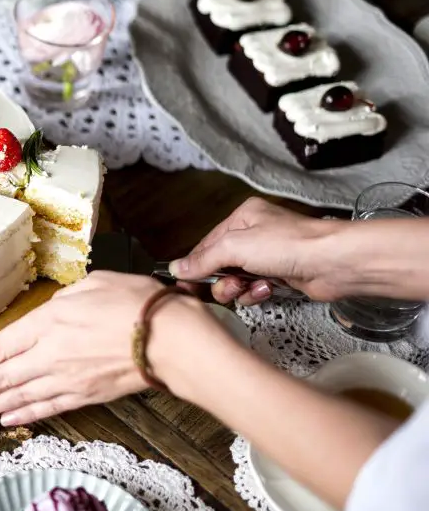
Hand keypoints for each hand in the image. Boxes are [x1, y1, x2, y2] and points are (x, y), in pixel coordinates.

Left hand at [0, 273, 204, 427]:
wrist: (172, 338)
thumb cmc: (135, 303)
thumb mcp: (90, 285)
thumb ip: (62, 302)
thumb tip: (52, 312)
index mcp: (45, 323)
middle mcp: (48, 356)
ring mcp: (66, 379)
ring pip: (16, 399)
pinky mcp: (86, 395)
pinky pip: (46, 408)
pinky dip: (23, 415)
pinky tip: (6, 420)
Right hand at [169, 198, 343, 305]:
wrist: (333, 263)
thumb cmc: (287, 245)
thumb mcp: (235, 247)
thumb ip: (203, 259)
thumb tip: (177, 268)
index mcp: (242, 217)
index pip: (207, 244)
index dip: (196, 265)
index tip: (184, 285)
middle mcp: (255, 234)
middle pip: (221, 264)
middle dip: (222, 280)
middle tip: (229, 288)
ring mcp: (269, 256)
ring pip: (237, 279)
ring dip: (240, 289)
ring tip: (252, 288)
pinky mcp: (282, 276)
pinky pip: (256, 289)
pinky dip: (258, 293)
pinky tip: (268, 290)